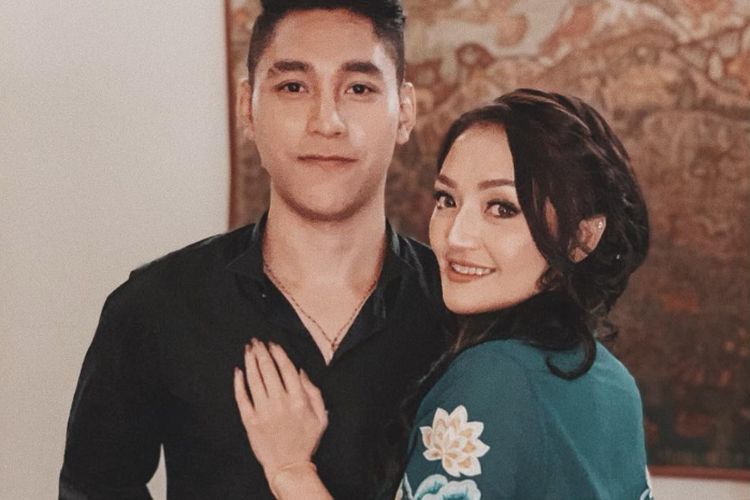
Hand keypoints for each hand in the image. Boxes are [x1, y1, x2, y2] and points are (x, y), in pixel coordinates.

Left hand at [233, 339, 327, 479]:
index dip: (278, 353)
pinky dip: (239, 383)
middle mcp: (280, 403)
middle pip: (268, 370)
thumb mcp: (321, 417)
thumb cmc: (306, 440)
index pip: (287, 369)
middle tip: (256, 341)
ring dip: (250, 362)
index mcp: (299, 400)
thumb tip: (301, 371)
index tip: (272, 343)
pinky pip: (242, 398)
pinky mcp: (250, 421)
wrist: (288, 465)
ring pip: (254, 380)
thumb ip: (314, 392)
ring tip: (247, 349)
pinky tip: (238, 371)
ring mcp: (264, 412)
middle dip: (261, 352)